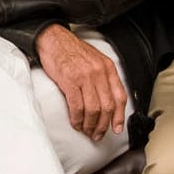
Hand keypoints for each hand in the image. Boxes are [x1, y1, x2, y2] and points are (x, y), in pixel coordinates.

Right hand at [36, 24, 126, 139]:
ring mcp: (85, 77)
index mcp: (108, 68)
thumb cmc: (72, 50)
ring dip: (90, 124)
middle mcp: (99, 72)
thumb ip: (103, 77)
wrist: (54, 39)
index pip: (119, 97)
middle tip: (98, 134)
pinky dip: (77, 119)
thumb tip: (106, 99)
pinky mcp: (70, 81)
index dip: (119, 116)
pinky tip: (76, 123)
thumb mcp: (95, 60)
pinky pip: (77, 106)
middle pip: (107, 106)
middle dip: (103, 125)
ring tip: (86, 130)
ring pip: (93, 109)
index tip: (117, 128)